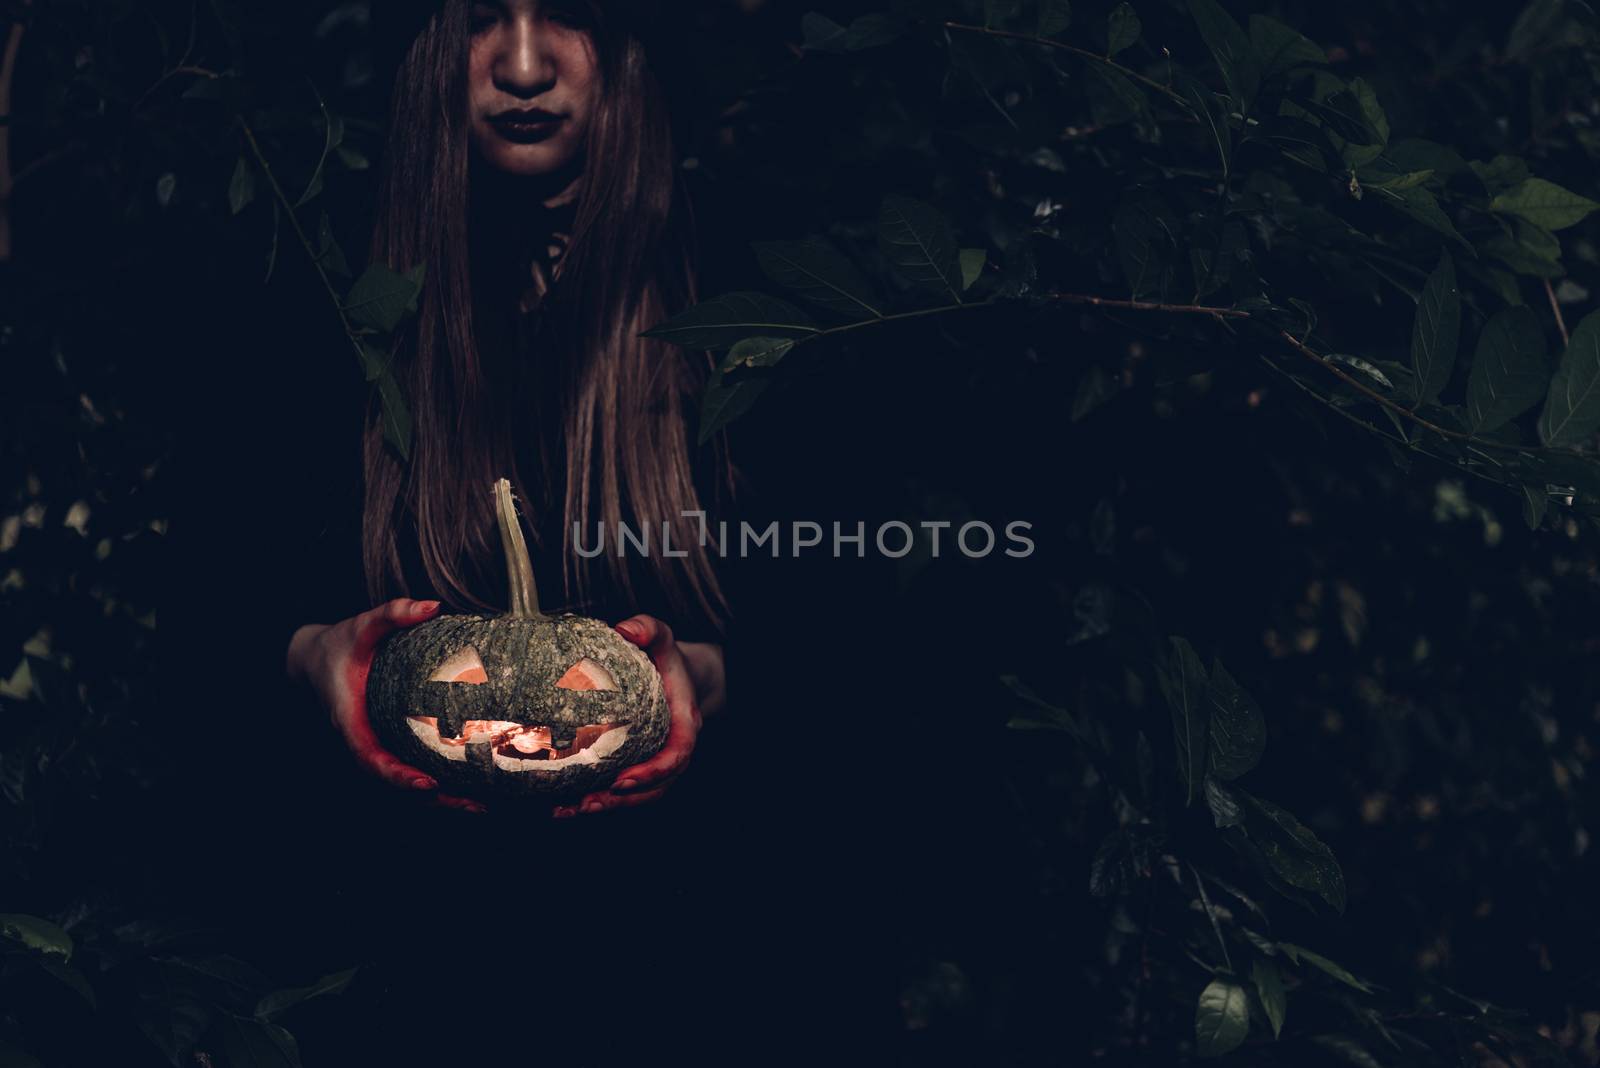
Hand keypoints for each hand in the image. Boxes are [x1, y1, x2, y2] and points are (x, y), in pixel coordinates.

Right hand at [286, 598, 487, 813]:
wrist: (313, 660)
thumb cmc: (339, 643)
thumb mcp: (361, 624)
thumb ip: (393, 612)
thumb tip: (433, 605)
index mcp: (350, 720)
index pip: (371, 758)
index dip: (398, 776)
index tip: (428, 783)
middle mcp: (361, 742)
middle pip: (395, 783)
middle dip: (434, 799)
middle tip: (476, 805)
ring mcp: (372, 748)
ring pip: (404, 784)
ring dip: (440, 801)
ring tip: (482, 806)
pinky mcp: (384, 746)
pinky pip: (409, 772)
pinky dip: (437, 786)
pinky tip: (472, 788)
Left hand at [552, 614, 712, 816]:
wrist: (674, 676)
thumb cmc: (665, 658)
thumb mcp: (660, 637)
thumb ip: (647, 628)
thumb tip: (623, 628)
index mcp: (684, 723)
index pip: (677, 755)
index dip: (653, 772)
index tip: (622, 779)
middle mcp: (673, 749)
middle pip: (655, 787)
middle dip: (621, 800)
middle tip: (586, 803)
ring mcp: (657, 762)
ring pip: (637, 796)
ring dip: (604, 807)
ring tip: (567, 810)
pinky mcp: (638, 767)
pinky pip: (622, 791)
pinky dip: (595, 799)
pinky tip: (561, 804)